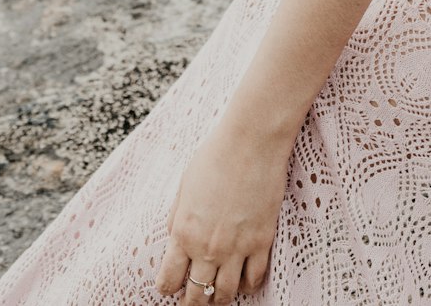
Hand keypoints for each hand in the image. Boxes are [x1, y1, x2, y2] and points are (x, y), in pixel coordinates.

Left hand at [155, 114, 292, 301]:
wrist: (251, 141)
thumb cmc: (215, 156)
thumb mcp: (184, 187)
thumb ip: (177, 218)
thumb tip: (176, 239)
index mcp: (183, 232)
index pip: (168, 281)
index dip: (167, 288)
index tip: (171, 287)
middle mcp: (207, 247)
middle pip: (196, 296)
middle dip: (192, 302)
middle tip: (193, 300)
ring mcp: (236, 248)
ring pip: (225, 295)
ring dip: (219, 299)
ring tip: (217, 295)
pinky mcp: (262, 242)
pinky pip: (254, 279)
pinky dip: (248, 285)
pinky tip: (244, 280)